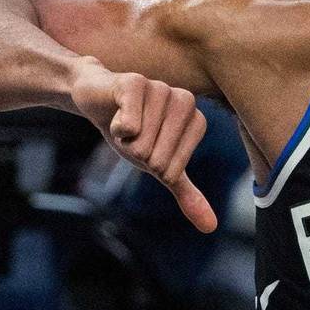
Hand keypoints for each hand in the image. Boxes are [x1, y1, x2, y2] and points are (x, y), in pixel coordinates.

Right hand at [70, 57, 216, 232]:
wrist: (98, 100)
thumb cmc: (133, 132)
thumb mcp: (159, 167)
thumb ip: (186, 192)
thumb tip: (210, 227)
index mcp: (196, 120)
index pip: (173, 169)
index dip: (151, 165)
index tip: (146, 145)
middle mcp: (184, 101)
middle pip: (158, 158)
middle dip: (137, 153)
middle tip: (132, 133)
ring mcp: (162, 89)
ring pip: (142, 143)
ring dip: (124, 140)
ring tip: (124, 122)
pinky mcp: (136, 82)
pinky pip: (130, 123)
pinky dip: (117, 127)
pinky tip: (116, 115)